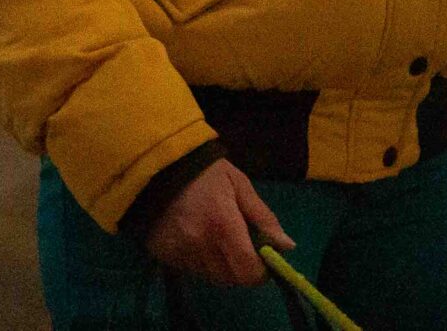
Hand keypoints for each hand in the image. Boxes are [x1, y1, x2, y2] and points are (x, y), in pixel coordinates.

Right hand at [142, 158, 293, 285]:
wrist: (160, 168)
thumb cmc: (207, 174)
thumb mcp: (241, 186)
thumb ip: (264, 218)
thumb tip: (287, 246)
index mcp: (224, 226)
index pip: (247, 270)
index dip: (261, 272)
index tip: (265, 260)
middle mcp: (201, 246)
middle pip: (231, 278)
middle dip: (243, 268)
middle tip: (243, 248)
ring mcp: (180, 254)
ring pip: (212, 276)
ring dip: (222, 266)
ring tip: (219, 240)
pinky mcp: (165, 257)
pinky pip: (192, 270)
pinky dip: (202, 262)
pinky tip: (199, 240)